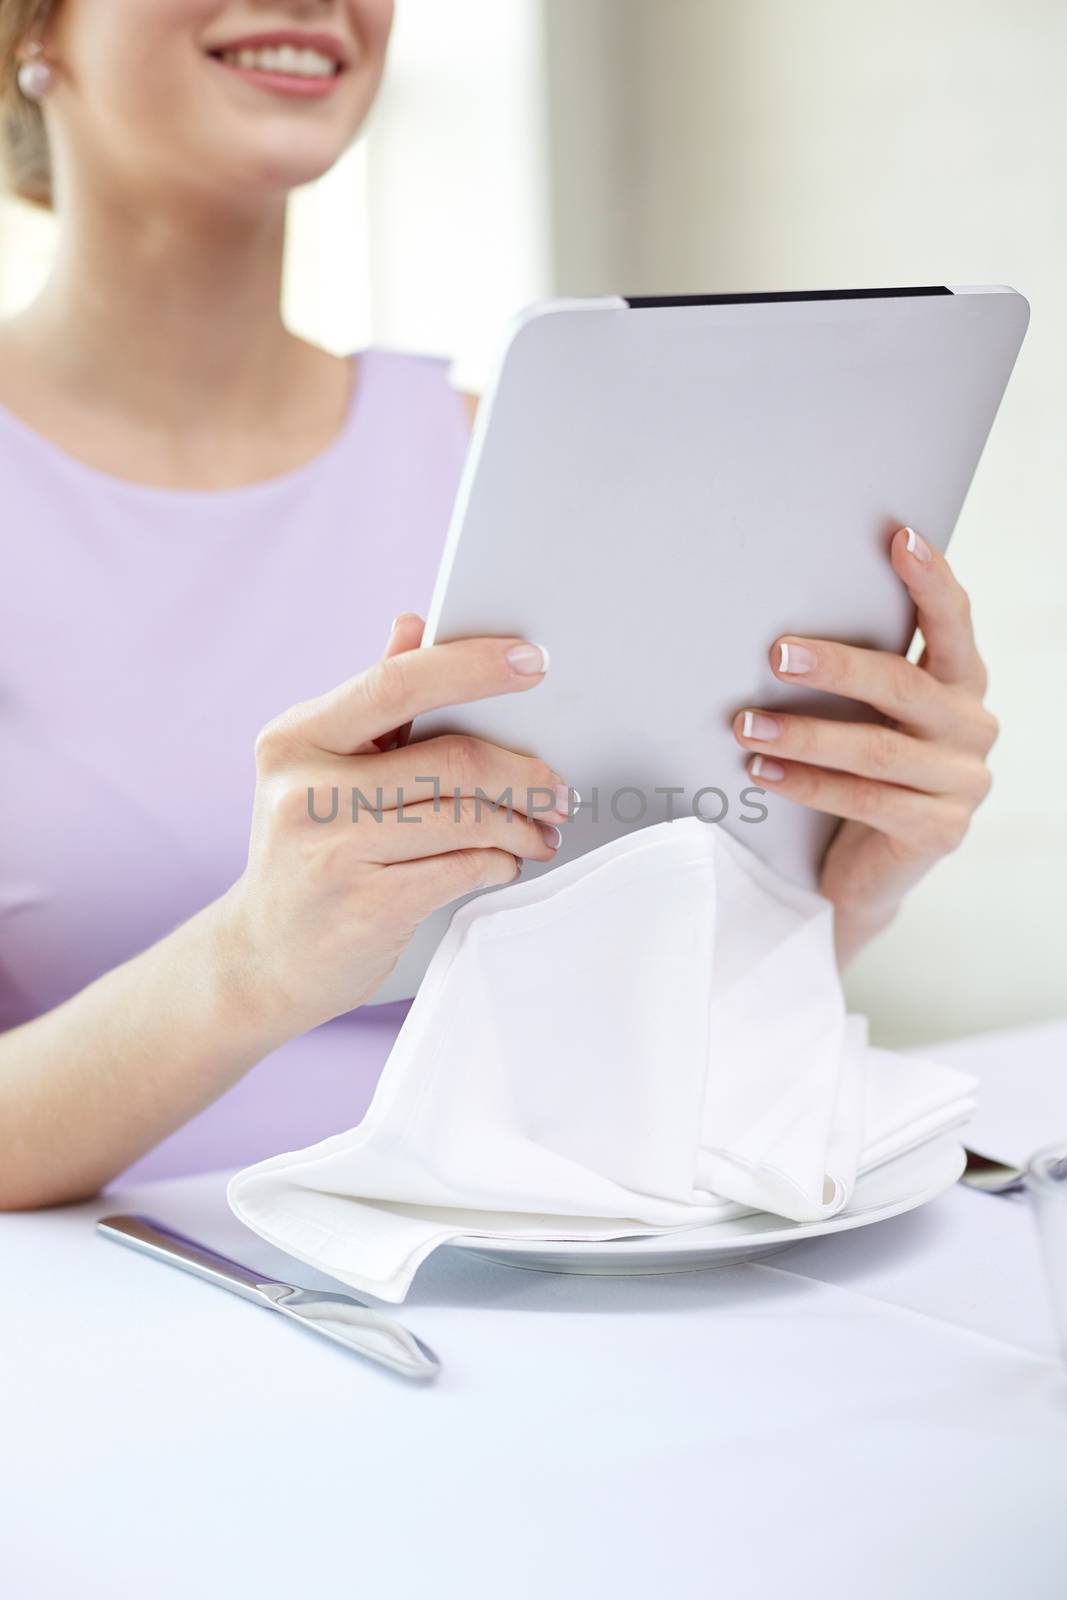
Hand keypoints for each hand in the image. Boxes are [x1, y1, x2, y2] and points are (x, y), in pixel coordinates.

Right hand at [222, 618, 571, 1034]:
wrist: (263, 958)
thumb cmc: (305, 853)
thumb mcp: (321, 769)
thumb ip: (373, 700)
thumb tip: (414, 625)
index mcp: (296, 737)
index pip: (397, 683)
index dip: (473, 667)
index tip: (532, 661)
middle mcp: (305, 789)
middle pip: (451, 760)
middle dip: (523, 772)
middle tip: (556, 786)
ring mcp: (332, 850)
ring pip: (467, 818)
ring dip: (522, 824)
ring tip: (540, 829)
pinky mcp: (365, 905)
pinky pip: (464, 869)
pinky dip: (500, 863)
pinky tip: (505, 862)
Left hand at [732, 526, 997, 964]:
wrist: (871, 869)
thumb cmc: (859, 771)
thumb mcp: (865, 716)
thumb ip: (855, 674)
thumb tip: (778, 629)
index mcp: (961, 683)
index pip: (953, 622)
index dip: (931, 580)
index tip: (899, 537)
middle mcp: (972, 727)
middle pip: (904, 685)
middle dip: (837, 666)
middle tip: (776, 653)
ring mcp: (962, 782)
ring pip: (877, 749)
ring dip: (804, 734)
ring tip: (747, 725)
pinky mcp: (939, 831)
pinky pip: (866, 800)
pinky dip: (807, 784)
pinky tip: (762, 773)